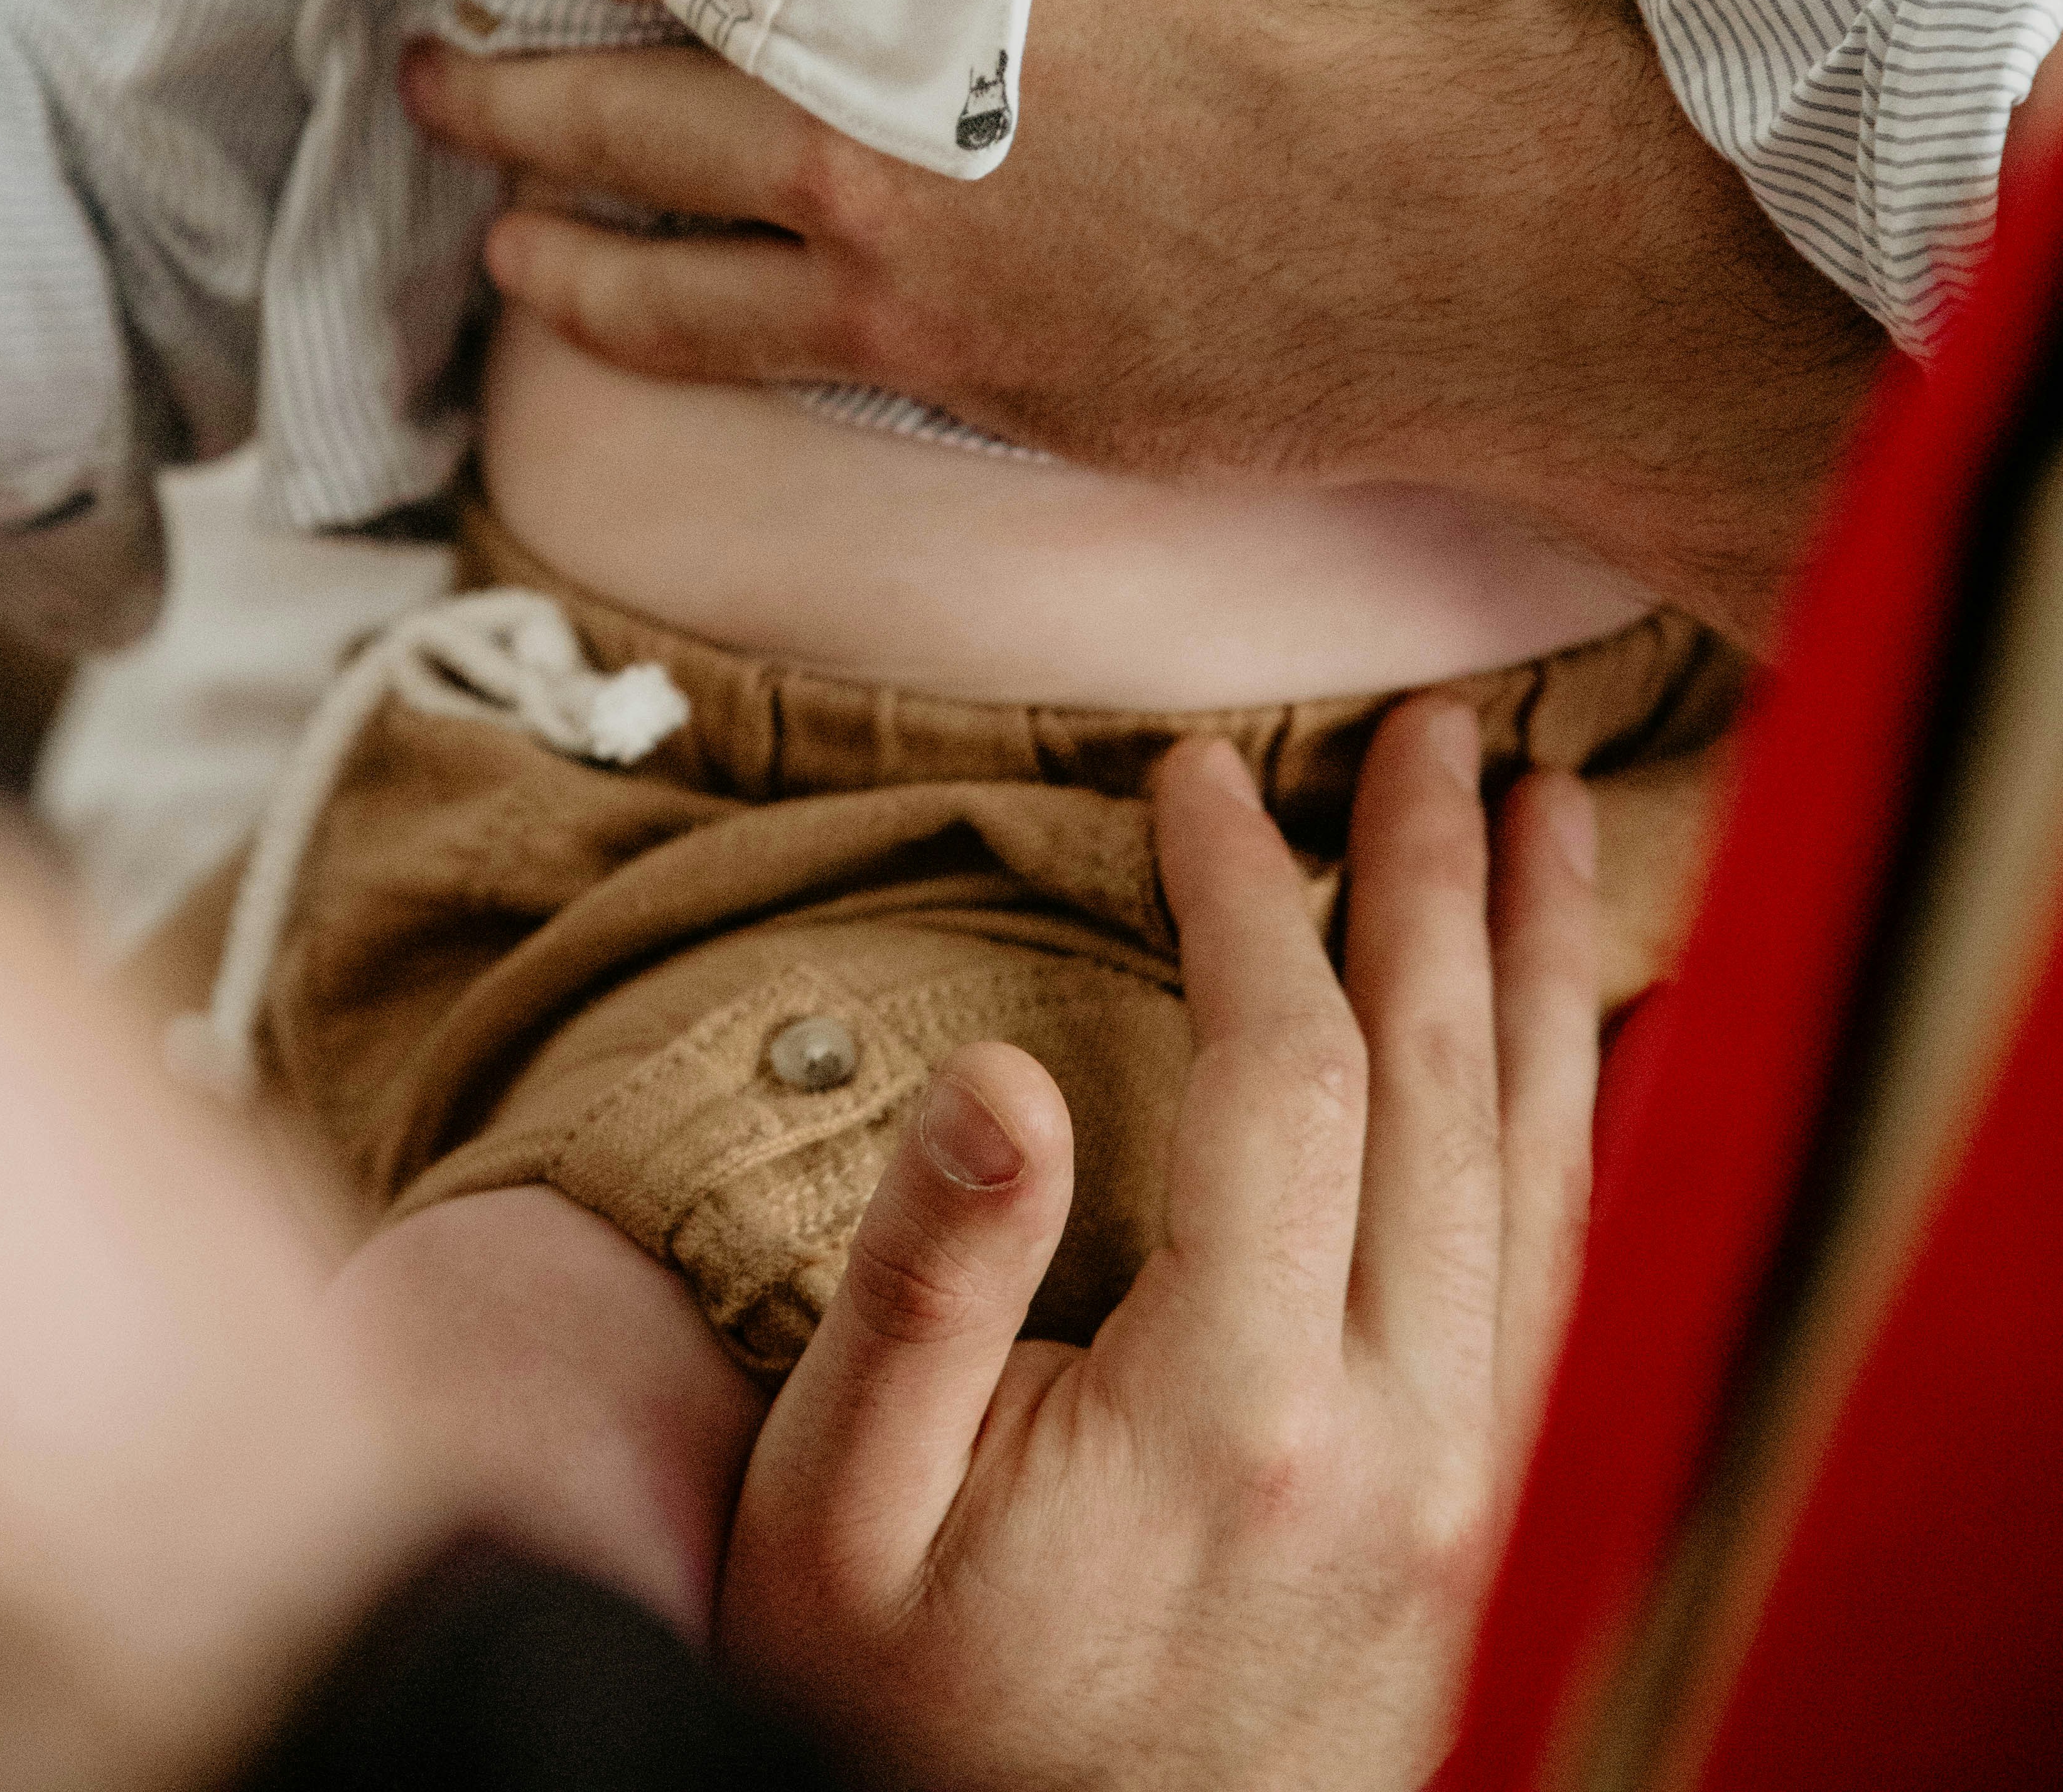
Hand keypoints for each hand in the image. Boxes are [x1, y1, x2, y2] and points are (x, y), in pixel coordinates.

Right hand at [721, 698, 1599, 1791]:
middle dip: (1440, 882)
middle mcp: (1400, 1439)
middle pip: (1450, 1086)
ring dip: (1550, 975)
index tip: (1200, 772)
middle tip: (1439, 731)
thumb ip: (924, 1286)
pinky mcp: (1487, 1530)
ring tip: (1554, 824)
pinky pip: (1568, 1281)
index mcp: (1238, 1410)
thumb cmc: (909, 1704)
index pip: (1285, 1065)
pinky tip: (1583, 1044)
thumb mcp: (840, 1512)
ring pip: (1545, 1171)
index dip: (1246, 892)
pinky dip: (1586, 1126)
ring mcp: (1472, 1491)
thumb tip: (1002, 1070)